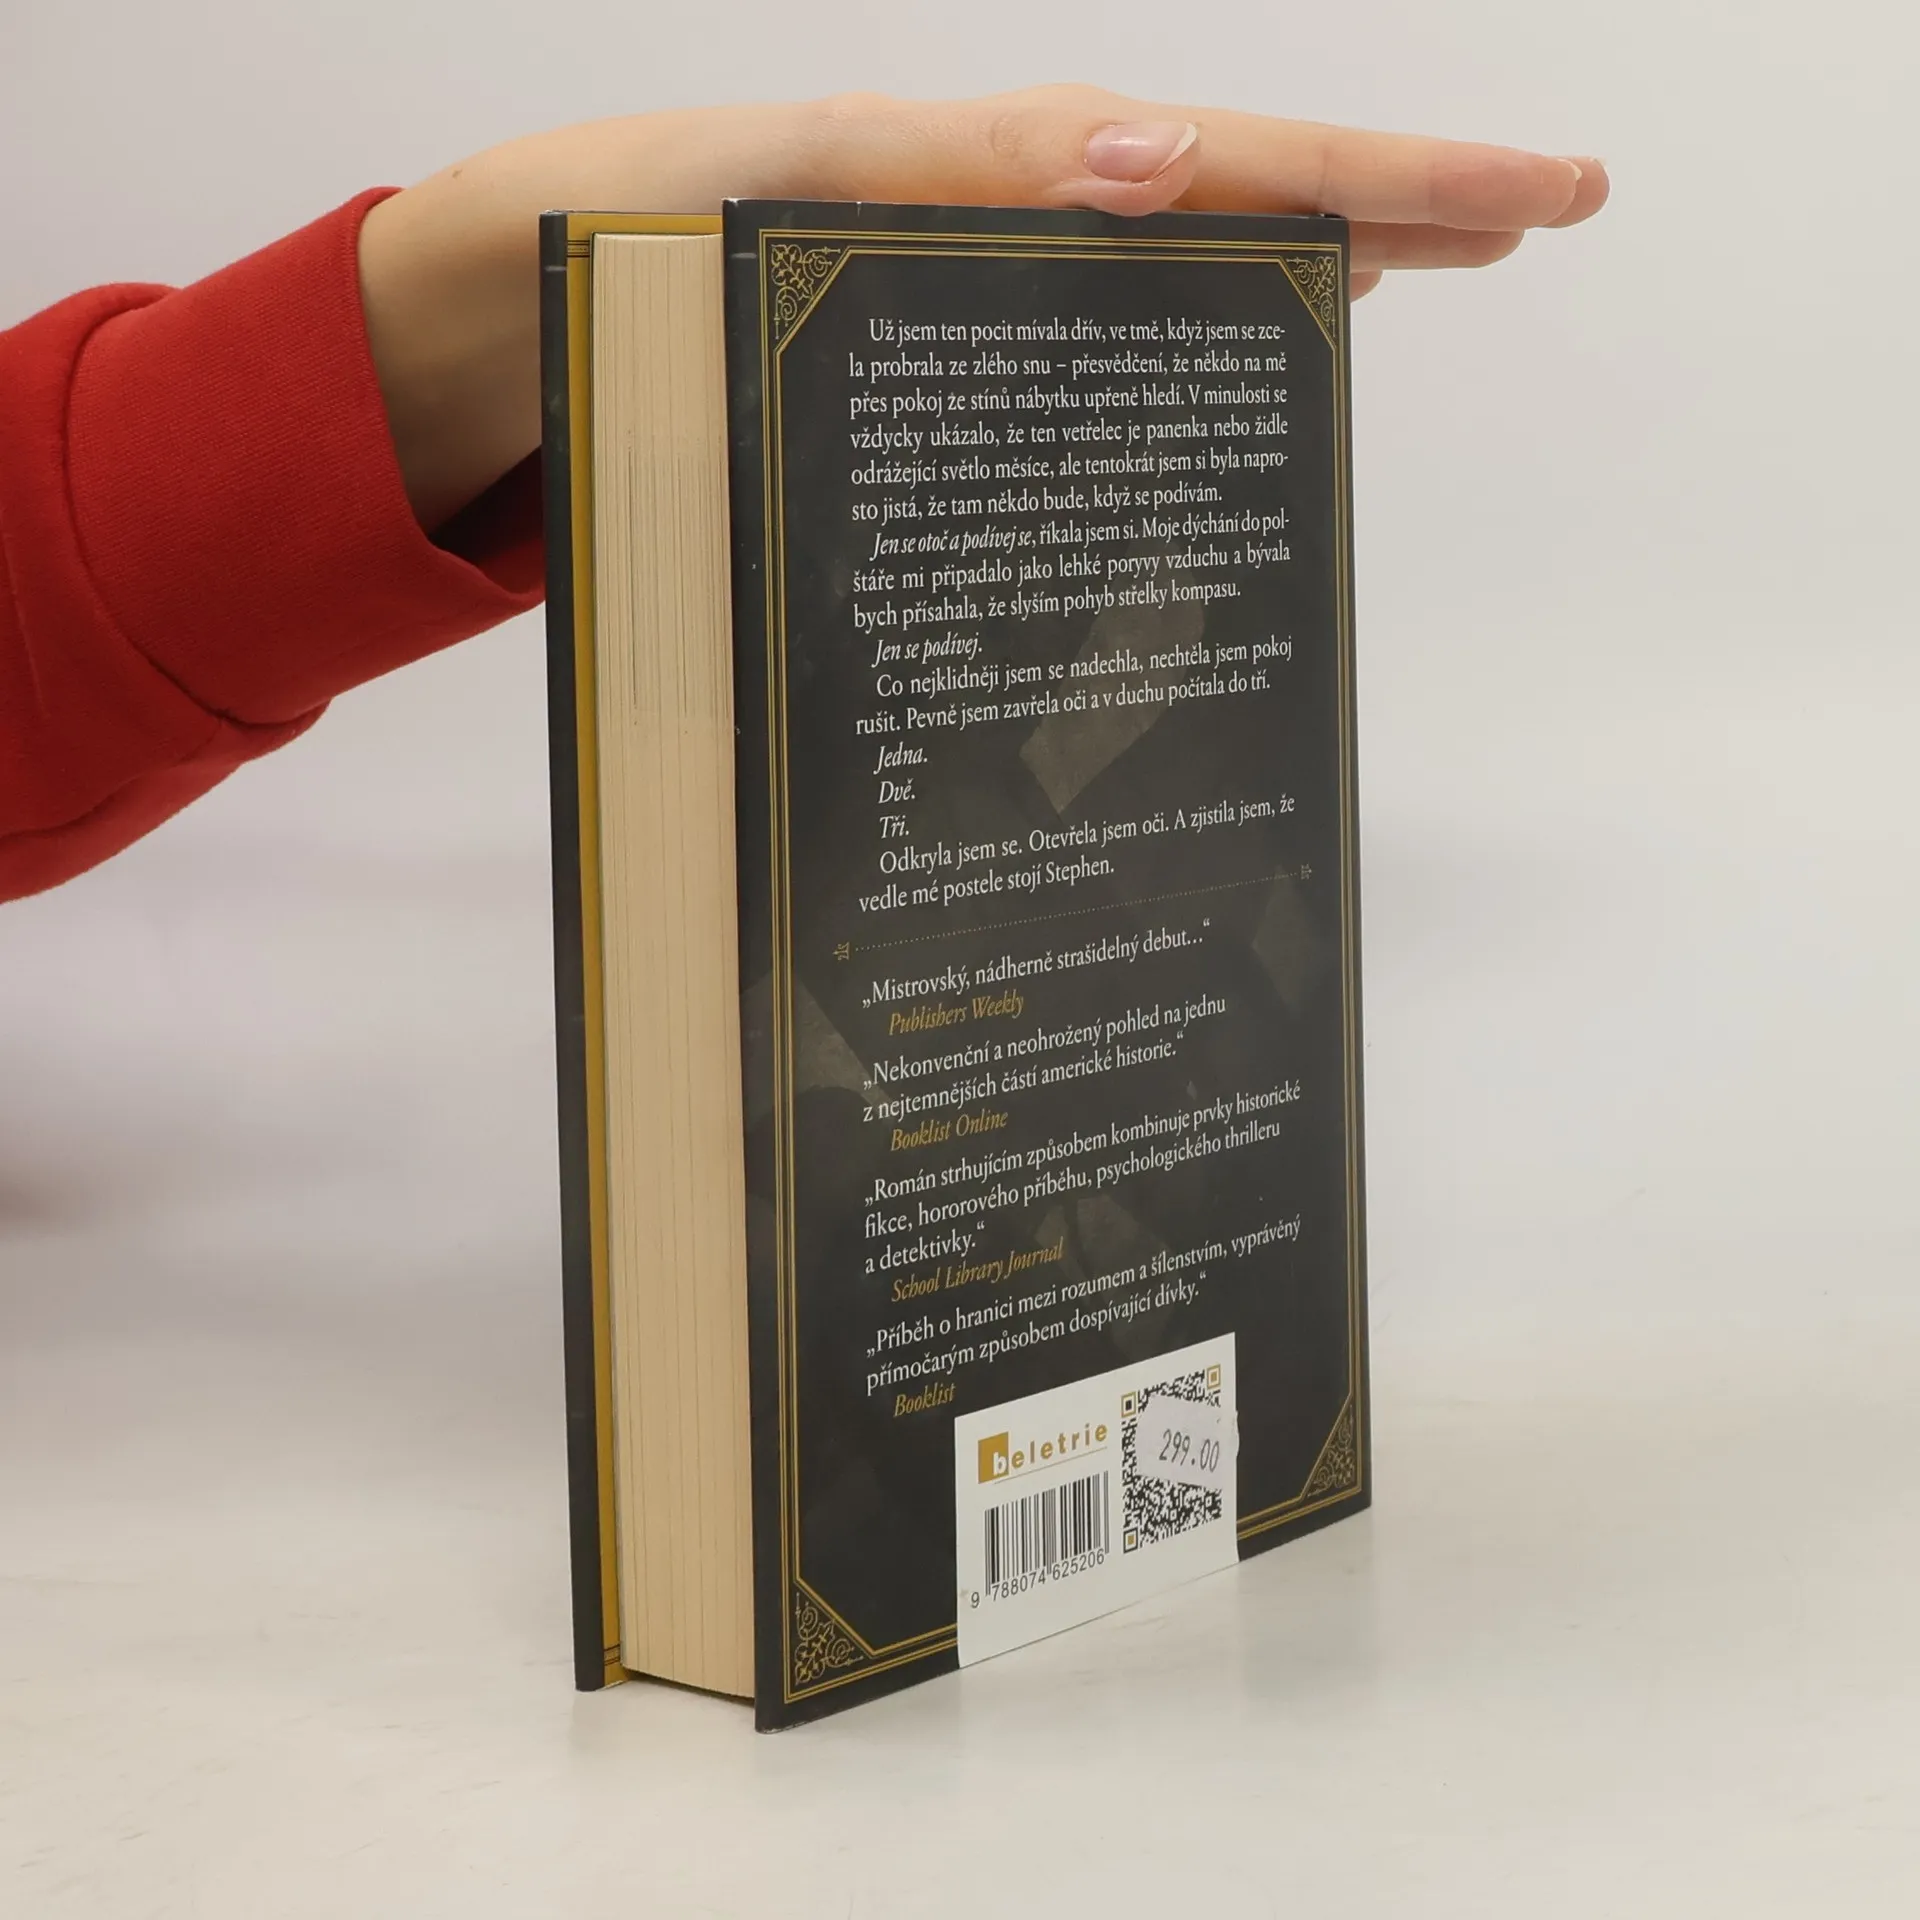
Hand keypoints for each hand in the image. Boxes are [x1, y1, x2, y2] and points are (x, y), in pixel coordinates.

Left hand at [360, 87, 1607, 532]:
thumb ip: (953, 173)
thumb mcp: (777, 187)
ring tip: (1436, 263)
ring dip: (1318, 256)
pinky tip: (1252, 340)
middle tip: (1541, 214)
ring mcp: (988, 283)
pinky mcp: (946, 348)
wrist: (516, 314)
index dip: (1390, 177)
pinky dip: (1199, 324)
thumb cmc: (624, 244)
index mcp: (993, 171)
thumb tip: (1161, 164)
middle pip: (1240, 196)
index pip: (1235, 160)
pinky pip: (1103, 328)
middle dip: (1396, 197)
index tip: (1533, 195)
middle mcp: (1009, 219)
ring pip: (1187, 260)